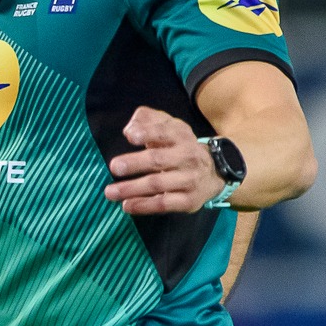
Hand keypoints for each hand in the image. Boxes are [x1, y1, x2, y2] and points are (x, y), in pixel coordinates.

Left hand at [104, 106, 224, 213]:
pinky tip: (126, 206)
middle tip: (114, 167)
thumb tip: (129, 130)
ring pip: (158, 184)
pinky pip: (163, 204)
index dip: (147, 133)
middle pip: (158, 160)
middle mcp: (187, 157)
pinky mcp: (189, 201)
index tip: (130, 136)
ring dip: (132, 188)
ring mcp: (189, 180)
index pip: (164, 132)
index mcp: (180, 136)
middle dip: (134, 163)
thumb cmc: (180, 146)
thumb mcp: (169, 126)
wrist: (215, 171)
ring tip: (110, 192)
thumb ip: (147, 119)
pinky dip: (144, 206)